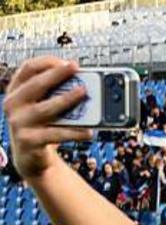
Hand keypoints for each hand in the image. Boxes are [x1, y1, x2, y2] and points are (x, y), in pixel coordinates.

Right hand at [4, 57, 94, 179]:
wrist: (30, 157)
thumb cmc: (41, 126)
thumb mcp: (42, 106)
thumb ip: (55, 94)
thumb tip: (83, 82)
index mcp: (16, 90)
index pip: (28, 68)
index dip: (48, 62)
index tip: (68, 62)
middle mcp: (13, 104)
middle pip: (36, 84)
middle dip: (57, 74)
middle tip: (75, 67)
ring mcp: (19, 122)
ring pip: (45, 108)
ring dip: (66, 98)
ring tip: (83, 92)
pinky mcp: (29, 141)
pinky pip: (55, 134)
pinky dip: (74, 132)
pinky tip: (88, 131)